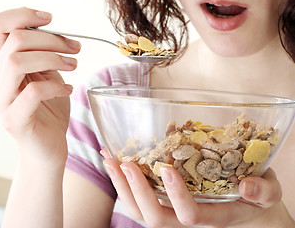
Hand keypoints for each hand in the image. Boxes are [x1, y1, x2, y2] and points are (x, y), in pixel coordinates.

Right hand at [0, 7, 80, 164]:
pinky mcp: (14, 119)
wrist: (48, 146)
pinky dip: (57, 86)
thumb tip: (51, 29)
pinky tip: (68, 89)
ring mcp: (1, 101)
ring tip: (73, 65)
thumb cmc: (48, 109)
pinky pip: (34, 91)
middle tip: (74, 48)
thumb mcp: (46, 74)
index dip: (21, 14)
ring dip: (53, 58)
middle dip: (51, 39)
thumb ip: (41, 54)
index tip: (50, 18)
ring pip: (17, 62)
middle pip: (13, 40)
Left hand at [101, 148, 288, 227]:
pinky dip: (123, 181)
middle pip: (154, 218)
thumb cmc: (256, 200)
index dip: (176, 196)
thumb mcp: (269, 193)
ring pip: (140, 211)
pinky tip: (114, 160)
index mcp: (213, 216)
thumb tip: (248, 186)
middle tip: (124, 162)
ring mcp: (173, 211)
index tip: (166, 169)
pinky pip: (139, 199)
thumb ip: (264, 191)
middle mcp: (187, 218)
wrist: (246, 211)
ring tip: (108, 159)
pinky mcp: (164, 202)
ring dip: (122, 186)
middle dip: (136, 191)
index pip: (189, 215)